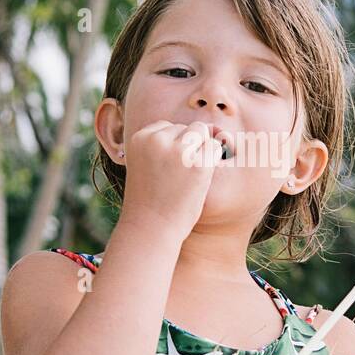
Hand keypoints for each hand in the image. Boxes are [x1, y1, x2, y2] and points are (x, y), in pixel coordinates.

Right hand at [119, 120, 223, 240]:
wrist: (151, 228)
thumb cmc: (151, 198)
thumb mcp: (146, 162)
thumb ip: (161, 144)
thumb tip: (206, 126)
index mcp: (140, 137)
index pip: (167, 126)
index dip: (172, 147)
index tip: (165, 169)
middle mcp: (157, 140)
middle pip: (186, 127)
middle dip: (188, 146)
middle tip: (177, 175)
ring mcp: (178, 151)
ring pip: (202, 132)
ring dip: (201, 150)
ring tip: (188, 174)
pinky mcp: (199, 164)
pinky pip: (215, 147)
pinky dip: (212, 160)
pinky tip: (199, 177)